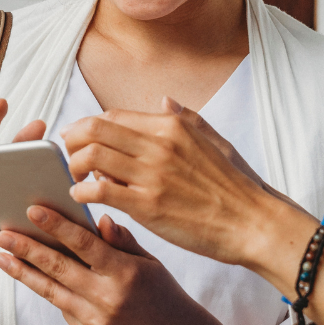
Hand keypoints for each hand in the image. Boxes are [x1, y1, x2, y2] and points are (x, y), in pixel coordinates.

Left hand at [0, 206, 207, 324]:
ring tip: (0, 255)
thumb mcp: (148, 260)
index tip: (33, 210)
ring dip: (22, 271)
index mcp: (125, 273)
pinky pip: (61, 306)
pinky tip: (28, 273)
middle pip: (58, 268)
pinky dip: (45, 288)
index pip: (85, 244)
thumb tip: (98, 218)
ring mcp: (95, 320)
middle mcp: (108, 298)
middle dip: (26, 248)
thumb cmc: (161, 289)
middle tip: (1, 233)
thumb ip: (121, 240)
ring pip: (50, 290)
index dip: (57, 226)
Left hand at [60, 103, 315, 274]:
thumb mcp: (215, 140)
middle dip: (72, 141)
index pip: (113, 116)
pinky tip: (84, 198)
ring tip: (75, 178)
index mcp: (172, 126)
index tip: (80, 138)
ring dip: (75, 166)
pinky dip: (83, 191)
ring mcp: (152, 174)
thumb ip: (186, 118)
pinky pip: (100, 190)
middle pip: (95, 129)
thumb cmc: (238, 185)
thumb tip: (163, 100)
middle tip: (68, 155)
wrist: (255, 223)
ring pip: (92, 156)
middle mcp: (159, 144)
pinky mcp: (148, 205)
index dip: (89, 126)